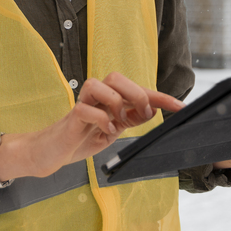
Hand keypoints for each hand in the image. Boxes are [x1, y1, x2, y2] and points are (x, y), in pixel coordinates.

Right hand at [0, 72, 183, 188]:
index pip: (138, 90)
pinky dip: (102, 119)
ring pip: (101, 83)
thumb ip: (129, 118)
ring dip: (117, 102)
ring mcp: (83, 104)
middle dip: (137, 93)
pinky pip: (86, 107)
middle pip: (117, 77)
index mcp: (109, 99)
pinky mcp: (71, 117)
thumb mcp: (111, 130)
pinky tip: (106, 131)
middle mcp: (96, 96)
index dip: (161, 96)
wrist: (48, 153)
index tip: (181, 106)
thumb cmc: (80, 139)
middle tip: (143, 114)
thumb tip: (153, 110)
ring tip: (120, 122)